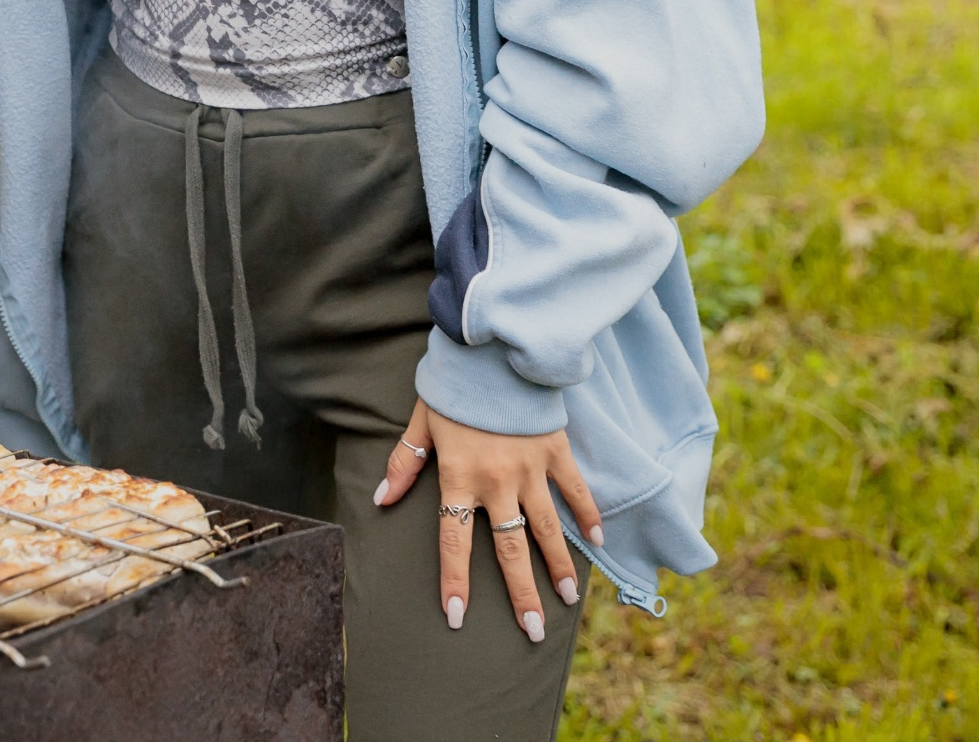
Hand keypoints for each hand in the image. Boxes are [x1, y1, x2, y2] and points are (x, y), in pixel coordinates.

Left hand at [374, 401, 603, 640]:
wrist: (491, 347)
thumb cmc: (453, 387)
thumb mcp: (422, 422)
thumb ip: (404, 464)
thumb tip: (382, 499)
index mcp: (459, 477)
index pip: (454, 541)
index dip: (454, 581)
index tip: (457, 617)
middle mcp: (496, 481)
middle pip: (508, 549)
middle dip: (520, 593)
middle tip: (532, 631)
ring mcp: (530, 468)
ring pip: (546, 529)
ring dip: (557, 566)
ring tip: (566, 599)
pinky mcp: (555, 450)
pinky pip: (574, 490)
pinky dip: (587, 514)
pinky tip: (596, 541)